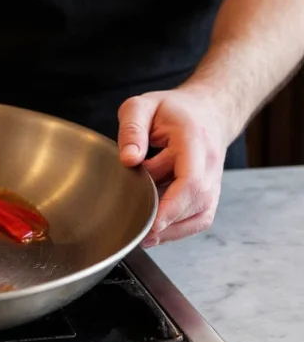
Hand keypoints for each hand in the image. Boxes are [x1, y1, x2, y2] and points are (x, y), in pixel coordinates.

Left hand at [116, 88, 231, 247]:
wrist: (206, 110)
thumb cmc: (171, 109)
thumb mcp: (142, 106)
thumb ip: (132, 130)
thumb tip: (129, 159)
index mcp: (193, 140)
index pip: (191, 180)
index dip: (172, 205)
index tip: (150, 221)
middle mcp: (209, 164)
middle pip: (197, 203)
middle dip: (167, 221)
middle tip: (135, 230)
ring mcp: (213, 180)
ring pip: (201, 216)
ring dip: (173, 230)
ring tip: (144, 235)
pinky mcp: (210, 192)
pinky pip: (200, 218)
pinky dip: (180, 229)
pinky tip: (156, 231)